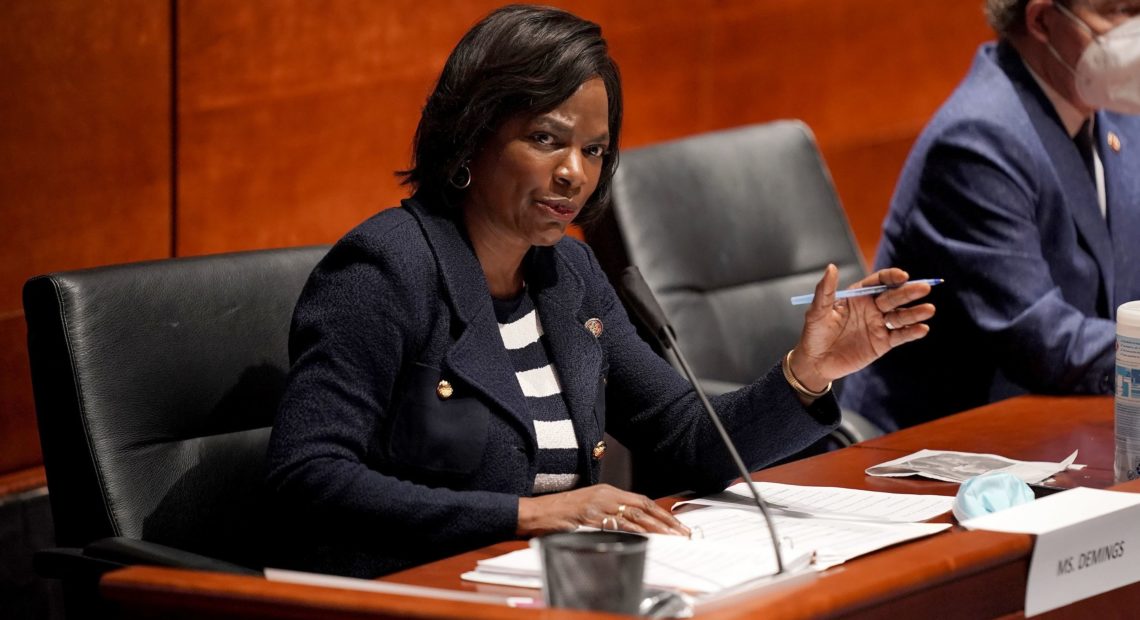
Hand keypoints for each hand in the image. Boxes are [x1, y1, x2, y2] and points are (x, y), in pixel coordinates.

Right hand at [516, 484, 689, 536]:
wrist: (536, 513)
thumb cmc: (560, 512)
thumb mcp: (589, 506)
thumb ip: (610, 511)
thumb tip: (634, 525)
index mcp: (606, 491)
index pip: (641, 501)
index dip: (662, 512)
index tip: (676, 524)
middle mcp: (604, 496)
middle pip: (642, 508)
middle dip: (665, 522)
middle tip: (682, 533)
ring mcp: (596, 508)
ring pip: (633, 518)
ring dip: (655, 529)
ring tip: (671, 539)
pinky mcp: (587, 520)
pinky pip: (614, 527)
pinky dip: (631, 534)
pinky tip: (644, 540)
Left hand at [790, 264, 934, 391]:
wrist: (815, 362)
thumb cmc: (814, 334)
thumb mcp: (817, 311)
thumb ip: (825, 291)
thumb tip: (831, 267)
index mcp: (858, 296)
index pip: (879, 282)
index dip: (892, 277)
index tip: (902, 276)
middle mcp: (872, 308)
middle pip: (894, 297)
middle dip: (909, 292)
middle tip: (924, 287)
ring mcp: (879, 325)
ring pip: (900, 316)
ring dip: (915, 312)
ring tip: (928, 310)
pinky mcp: (883, 343)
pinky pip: (900, 336)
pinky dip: (912, 332)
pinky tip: (922, 328)